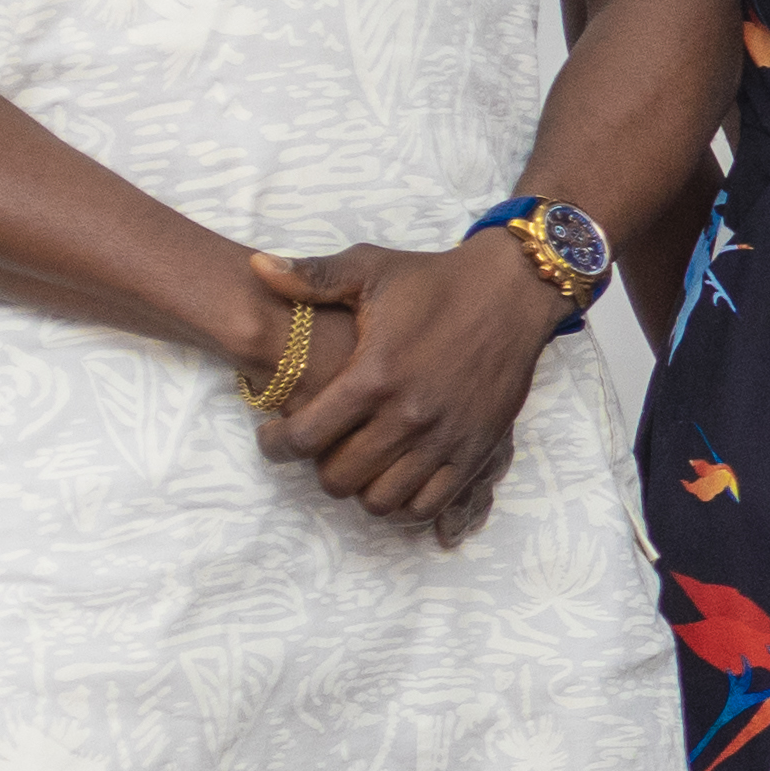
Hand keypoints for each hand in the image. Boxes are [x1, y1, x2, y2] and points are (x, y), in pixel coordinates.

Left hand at [253, 240, 545, 534]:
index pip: (304, 438)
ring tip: (359, 462)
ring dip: (362, 487)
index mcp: (374, 376)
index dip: (275, 446)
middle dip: (318, 467)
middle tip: (320, 448)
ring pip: (383, 500)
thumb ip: (310, 277)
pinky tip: (396, 475)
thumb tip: (255, 267)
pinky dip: (406, 501)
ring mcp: (446, 437)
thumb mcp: (369, 269)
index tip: (272, 439)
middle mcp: (409, 415)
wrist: (513, 290)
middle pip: (340, 478)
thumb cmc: (435, 280)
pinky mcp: (477, 448)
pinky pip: (431, 503)